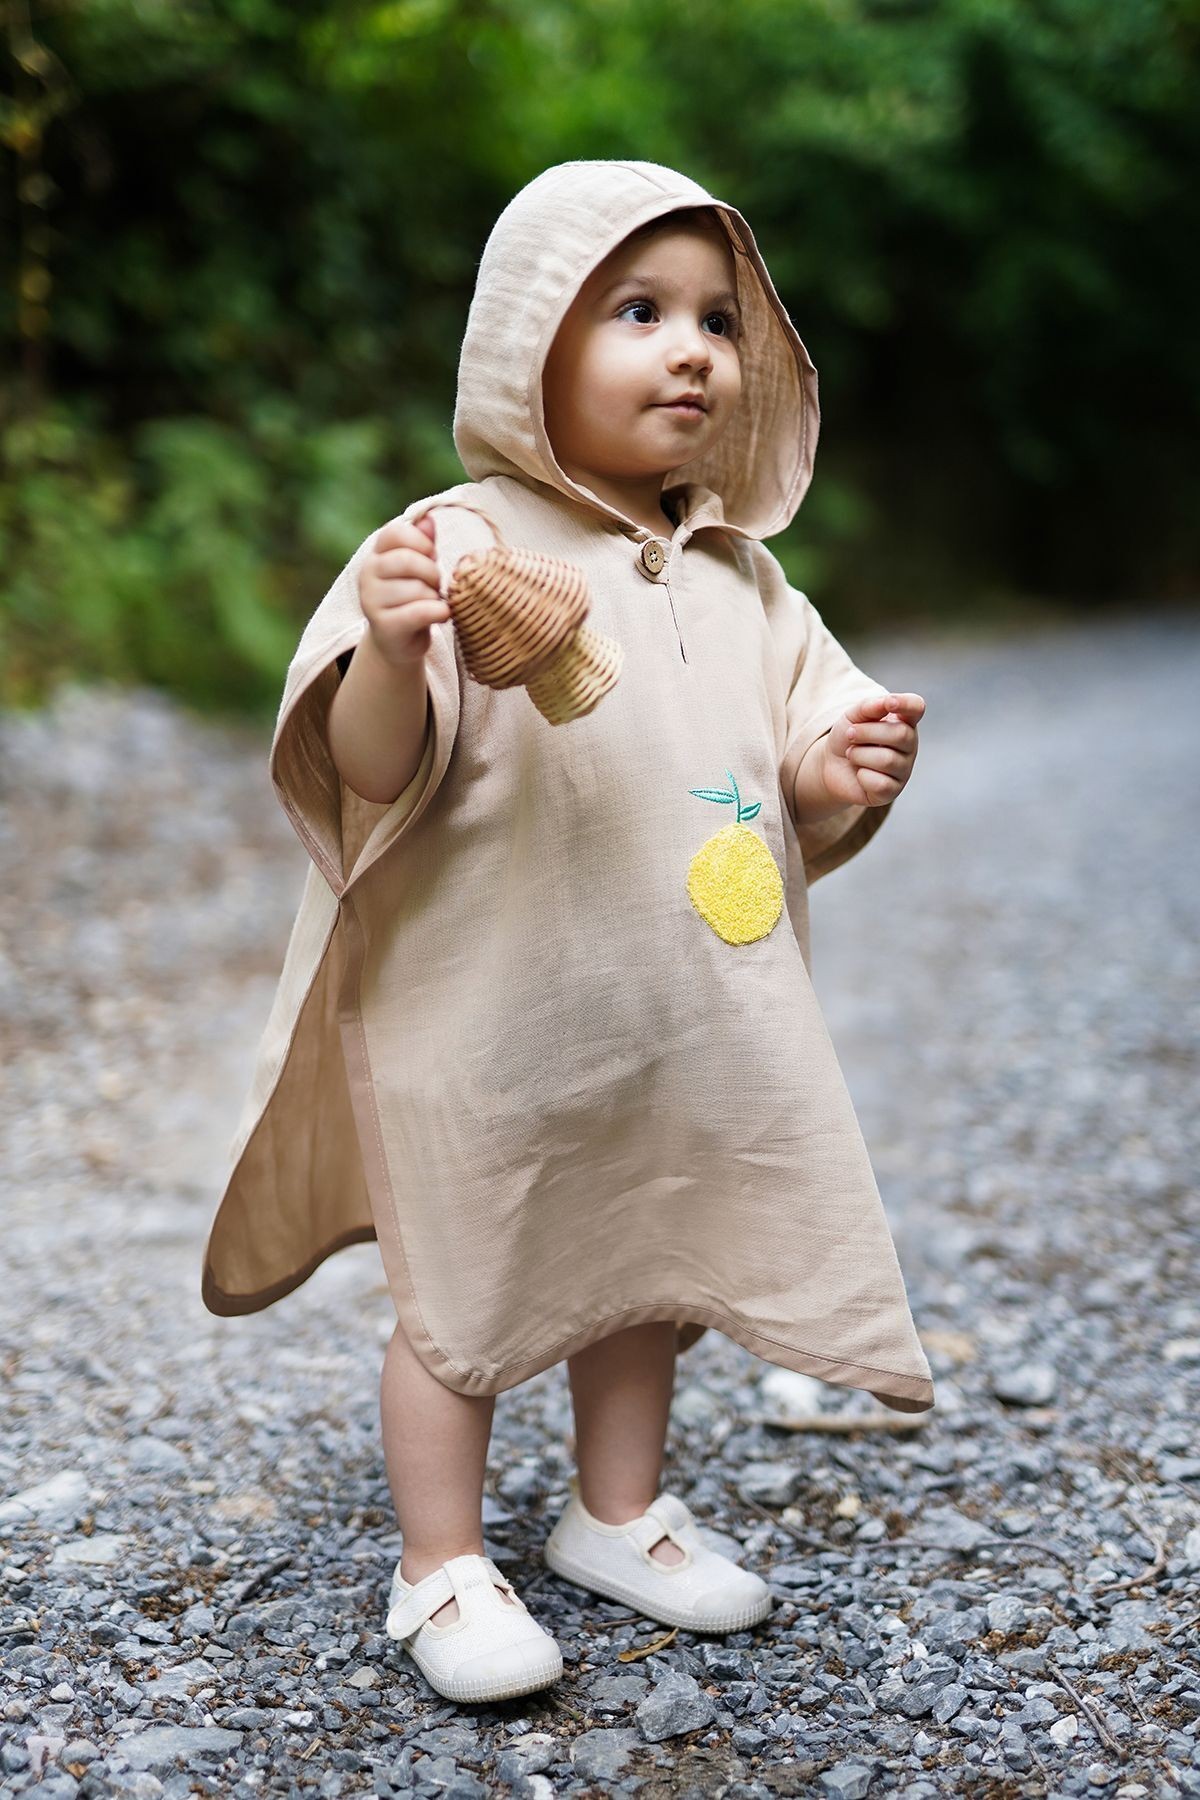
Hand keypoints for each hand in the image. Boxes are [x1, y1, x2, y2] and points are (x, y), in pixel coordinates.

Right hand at [359, 513, 449, 667]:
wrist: (399, 643)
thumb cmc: (412, 600)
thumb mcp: (419, 569)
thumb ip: (423, 544)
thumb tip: (429, 519)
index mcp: (376, 555)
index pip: (395, 532)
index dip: (421, 542)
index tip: (431, 556)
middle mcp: (367, 574)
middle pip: (408, 560)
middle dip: (432, 573)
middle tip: (436, 586)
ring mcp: (371, 601)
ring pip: (417, 589)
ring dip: (435, 597)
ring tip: (433, 604)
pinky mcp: (383, 626)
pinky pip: (418, 612)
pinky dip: (438, 612)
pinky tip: (442, 614)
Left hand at [805, 692, 924, 811]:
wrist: (831, 765)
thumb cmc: (848, 737)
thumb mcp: (853, 716)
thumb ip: (869, 707)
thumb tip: (887, 702)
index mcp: (903, 722)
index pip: (916, 707)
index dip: (906, 704)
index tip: (889, 703)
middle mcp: (909, 745)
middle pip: (900, 734)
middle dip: (867, 733)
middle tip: (850, 735)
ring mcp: (904, 769)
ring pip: (887, 760)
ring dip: (859, 755)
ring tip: (852, 755)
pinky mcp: (892, 791)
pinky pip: (881, 783)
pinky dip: (862, 776)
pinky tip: (860, 774)